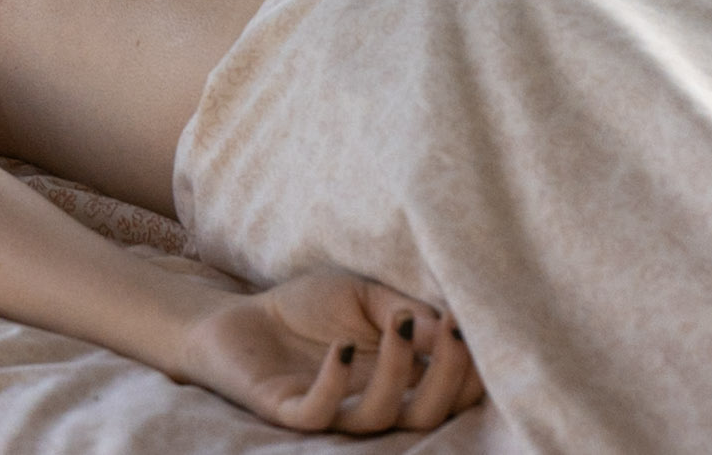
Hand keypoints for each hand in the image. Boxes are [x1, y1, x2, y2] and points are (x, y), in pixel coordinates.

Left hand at [175, 271, 484, 434]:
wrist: (237, 317)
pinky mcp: (289, 410)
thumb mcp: (364, 294)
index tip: (474, 322)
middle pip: (428, 415)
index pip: (450, 392)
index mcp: (397, 379)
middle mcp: (371, 401)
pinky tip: (343, 348)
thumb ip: (406, 307)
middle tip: (454, 328)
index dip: (471, 368)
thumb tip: (452, 321)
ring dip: (398, 371)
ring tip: (400, 323)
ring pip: (380, 417)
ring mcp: (332, 409)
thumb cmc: (306, 308)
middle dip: (451, 376)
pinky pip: (319, 413)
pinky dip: (335, 384)